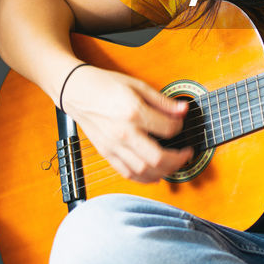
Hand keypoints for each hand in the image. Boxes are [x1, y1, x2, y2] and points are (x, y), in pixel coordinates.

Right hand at [60, 65, 192, 182]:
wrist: (76, 91)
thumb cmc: (105, 84)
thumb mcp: (137, 85)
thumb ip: (162, 101)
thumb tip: (183, 110)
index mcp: (134, 112)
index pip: (168, 129)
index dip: (180, 127)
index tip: (180, 124)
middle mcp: (124, 133)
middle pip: (157, 158)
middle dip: (178, 160)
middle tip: (186, 154)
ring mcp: (113, 146)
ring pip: (143, 170)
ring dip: (164, 172)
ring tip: (174, 165)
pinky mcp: (106, 153)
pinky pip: (127, 173)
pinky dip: (143, 178)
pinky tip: (155, 175)